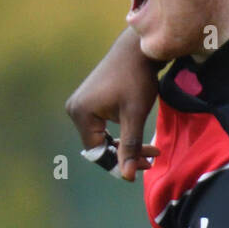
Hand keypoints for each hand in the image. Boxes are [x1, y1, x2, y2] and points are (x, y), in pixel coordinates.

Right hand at [65, 28, 162, 180]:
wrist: (138, 50)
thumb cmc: (137, 79)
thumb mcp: (135, 115)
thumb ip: (130, 146)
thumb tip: (127, 177)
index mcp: (81, 114)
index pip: (98, 151)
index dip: (120, 163)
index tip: (147, 165)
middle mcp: (75, 109)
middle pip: (100, 145)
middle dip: (127, 154)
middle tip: (153, 159)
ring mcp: (81, 104)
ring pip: (104, 137)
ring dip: (127, 145)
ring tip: (153, 151)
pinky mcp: (91, 101)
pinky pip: (105, 126)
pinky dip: (123, 133)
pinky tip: (142, 139)